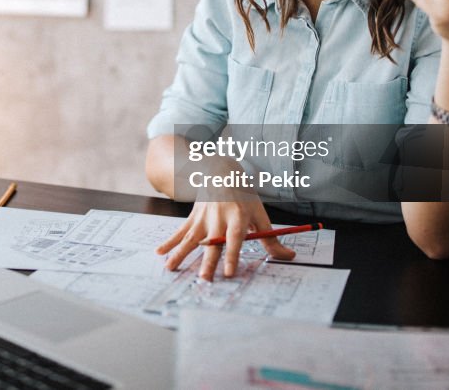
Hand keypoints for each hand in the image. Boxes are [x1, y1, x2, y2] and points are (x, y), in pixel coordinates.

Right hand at [155, 200, 295, 280]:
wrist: (220, 170)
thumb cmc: (244, 195)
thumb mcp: (259, 213)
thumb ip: (271, 238)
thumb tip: (289, 257)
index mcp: (237, 215)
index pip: (235, 238)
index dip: (232, 255)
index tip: (229, 272)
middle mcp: (218, 217)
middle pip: (213, 243)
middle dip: (207, 262)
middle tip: (204, 279)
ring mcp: (203, 217)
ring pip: (191, 238)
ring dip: (181, 254)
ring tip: (171, 268)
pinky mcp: (193, 217)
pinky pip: (180, 232)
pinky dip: (169, 242)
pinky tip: (160, 253)